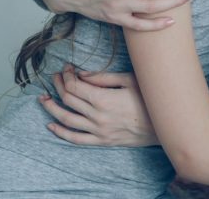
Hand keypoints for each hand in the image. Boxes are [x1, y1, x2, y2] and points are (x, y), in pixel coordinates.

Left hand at [39, 66, 158, 146]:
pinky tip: (51, 125)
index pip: (75, 86)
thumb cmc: (150, 99)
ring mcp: (98, 131)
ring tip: (44, 99)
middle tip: (56, 77)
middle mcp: (97, 116)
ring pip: (66, 119)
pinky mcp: (102, 141)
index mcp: (103, 99)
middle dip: (59, 86)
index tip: (67, 68)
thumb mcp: (130, 81)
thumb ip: (103, 78)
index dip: (67, 75)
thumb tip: (82, 73)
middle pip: (68, 100)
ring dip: (52, 107)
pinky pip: (76, 139)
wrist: (164, 125)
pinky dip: (61, 132)